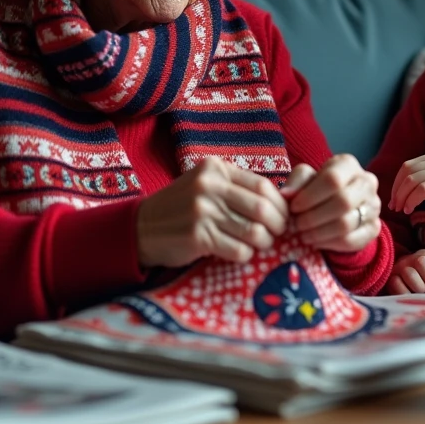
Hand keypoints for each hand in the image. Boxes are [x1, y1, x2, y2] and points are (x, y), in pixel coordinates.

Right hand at [135, 156, 288, 267]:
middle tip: (277, 234)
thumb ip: (236, 188)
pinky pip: (239, 250)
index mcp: (215, 168)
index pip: (263, 185)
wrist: (141, 228)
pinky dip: (246, 255)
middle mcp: (209, 186)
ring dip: (264, 242)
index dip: (280, 204)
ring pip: (254, 231)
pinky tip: (240, 253)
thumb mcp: (206, 185)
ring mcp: (203, 211)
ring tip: (260, 245)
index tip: (283, 216)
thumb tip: (280, 202)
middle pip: (262, 208)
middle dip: (278, 225)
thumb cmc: (181, 208)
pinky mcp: (198, 237)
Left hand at [283, 154, 380, 252]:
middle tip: (297, 224)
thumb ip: (296, 182)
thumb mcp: (305, 179)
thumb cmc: (318, 189)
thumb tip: (286, 194)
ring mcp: (374, 206)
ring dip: (319, 232)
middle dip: (314, 217)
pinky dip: (329, 244)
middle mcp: (367, 182)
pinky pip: (351, 241)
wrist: (337, 208)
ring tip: (303, 235)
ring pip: (346, 223)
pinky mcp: (374, 228)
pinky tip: (316, 242)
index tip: (294, 207)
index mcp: (348, 164)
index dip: (310, 196)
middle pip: (343, 202)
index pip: (332, 179)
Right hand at [388, 250, 424, 293]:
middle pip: (422, 261)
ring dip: (418, 288)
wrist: (405, 296)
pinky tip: (409, 298)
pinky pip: (396, 284)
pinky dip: (405, 294)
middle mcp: (414, 258)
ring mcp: (400, 267)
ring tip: (420, 295)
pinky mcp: (390, 279)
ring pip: (410, 273)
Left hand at [389, 149, 424, 216]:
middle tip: (394, 206)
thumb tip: (403, 186)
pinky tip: (409, 210)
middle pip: (408, 172)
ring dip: (402, 197)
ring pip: (412, 181)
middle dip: (397, 190)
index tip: (394, 197)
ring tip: (401, 209)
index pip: (409, 165)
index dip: (397, 182)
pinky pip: (421, 190)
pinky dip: (411, 200)